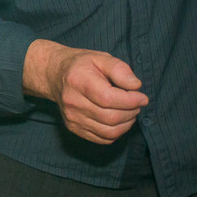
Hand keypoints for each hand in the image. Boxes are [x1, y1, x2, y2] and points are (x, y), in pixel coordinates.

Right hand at [25, 40, 147, 144]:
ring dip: (126, 124)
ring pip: (109, 132)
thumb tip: (135, 86)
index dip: (131, 101)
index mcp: (78, 81)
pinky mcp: (73, 128)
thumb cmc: (81, 65)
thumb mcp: (100, 58)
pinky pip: (103, 139)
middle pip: (110, 117)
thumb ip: (119, 69)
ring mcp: (71, 117)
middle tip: (136, 103)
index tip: (142, 97)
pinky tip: (118, 120)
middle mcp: (72, 102)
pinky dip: (117, 132)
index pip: (108, 98)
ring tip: (129, 112)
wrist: (54, 75)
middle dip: (131, 112)